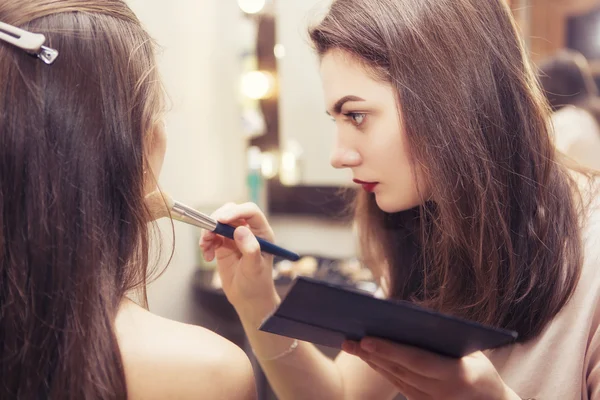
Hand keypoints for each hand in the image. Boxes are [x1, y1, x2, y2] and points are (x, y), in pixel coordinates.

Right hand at [199, 202, 276, 309]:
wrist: (248, 298)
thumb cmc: (256, 284)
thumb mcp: (255, 268)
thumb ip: (250, 249)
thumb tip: (240, 229)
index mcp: (262, 233)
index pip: (250, 211)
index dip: (236, 211)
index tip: (221, 220)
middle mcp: (249, 231)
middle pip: (231, 212)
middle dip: (217, 219)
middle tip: (208, 232)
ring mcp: (235, 236)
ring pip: (218, 222)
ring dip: (208, 231)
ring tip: (205, 248)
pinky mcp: (223, 244)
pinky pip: (211, 235)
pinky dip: (205, 243)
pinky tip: (207, 257)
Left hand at [342, 338, 517, 399]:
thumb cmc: (482, 369)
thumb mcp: (471, 349)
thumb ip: (444, 334)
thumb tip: (411, 313)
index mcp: (457, 374)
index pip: (417, 361)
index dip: (390, 351)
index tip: (367, 339)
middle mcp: (442, 392)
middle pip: (400, 371)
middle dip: (372, 355)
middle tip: (350, 338)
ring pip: (395, 379)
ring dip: (371, 362)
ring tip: (351, 345)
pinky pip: (398, 386)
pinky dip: (382, 371)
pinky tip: (368, 358)